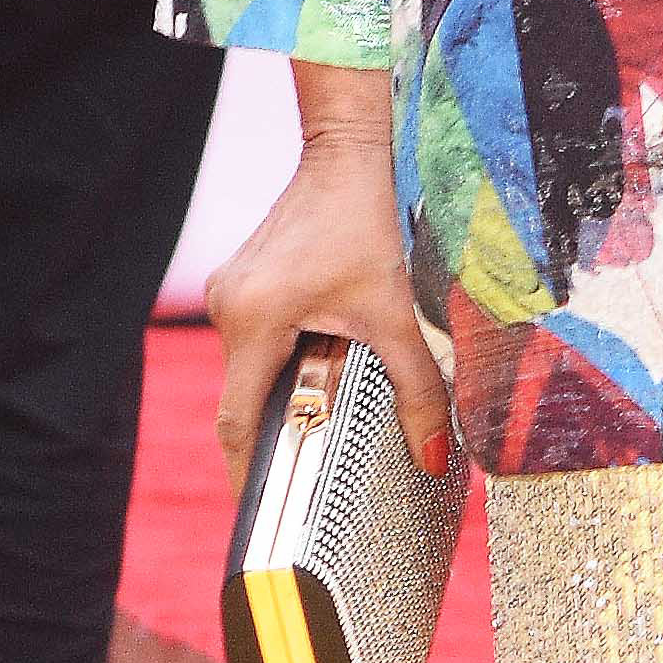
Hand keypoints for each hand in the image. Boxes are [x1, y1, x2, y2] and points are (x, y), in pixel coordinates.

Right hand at [209, 62, 452, 488]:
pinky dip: (288, 364)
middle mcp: (229, 309)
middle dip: (280, 435)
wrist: (353, 147)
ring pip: (253, 370)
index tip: (269, 515)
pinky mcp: (245, 281)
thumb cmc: (373, 220)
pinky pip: (259, 341)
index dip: (253, 474)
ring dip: (288, 395)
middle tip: (314, 479)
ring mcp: (231, 293)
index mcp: (254, 320)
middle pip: (246, 398)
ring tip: (328, 427)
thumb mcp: (399, 310)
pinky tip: (326, 370)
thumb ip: (418, 387)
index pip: (239, 422)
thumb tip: (434, 458)